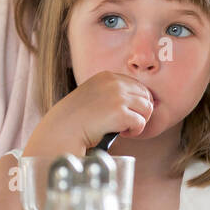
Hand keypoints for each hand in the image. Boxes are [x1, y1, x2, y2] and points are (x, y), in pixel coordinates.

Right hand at [26, 71, 153, 155]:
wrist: (62, 130)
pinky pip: (141, 123)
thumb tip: (143, 100)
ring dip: (138, 121)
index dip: (137, 102)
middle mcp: (114, 83)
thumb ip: (113, 92)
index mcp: (108, 76)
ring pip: (147, 109)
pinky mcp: (120, 113)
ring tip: (124, 128)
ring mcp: (117, 96)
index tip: (127, 113)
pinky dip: (135, 131)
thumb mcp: (95, 95)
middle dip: (140, 112)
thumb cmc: (77, 117)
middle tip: (127, 123)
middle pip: (146, 97)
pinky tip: (121, 133)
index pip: (138, 86)